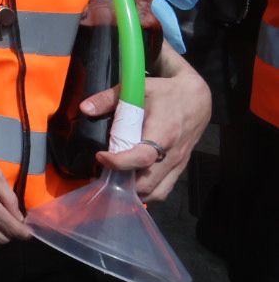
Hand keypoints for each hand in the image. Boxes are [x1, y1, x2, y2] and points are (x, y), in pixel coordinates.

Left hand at [85, 63, 210, 201]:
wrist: (196, 100)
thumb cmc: (166, 93)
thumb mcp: (137, 88)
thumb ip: (109, 98)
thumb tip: (85, 108)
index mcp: (163, 133)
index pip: (143, 157)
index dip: (120, 162)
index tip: (101, 156)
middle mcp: (173, 154)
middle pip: (147, 183)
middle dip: (122, 182)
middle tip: (103, 171)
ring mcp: (178, 165)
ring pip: (156, 192)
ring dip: (134, 191)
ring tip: (115, 178)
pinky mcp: (179, 169)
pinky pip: (163, 189)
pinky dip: (146, 191)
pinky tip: (131, 182)